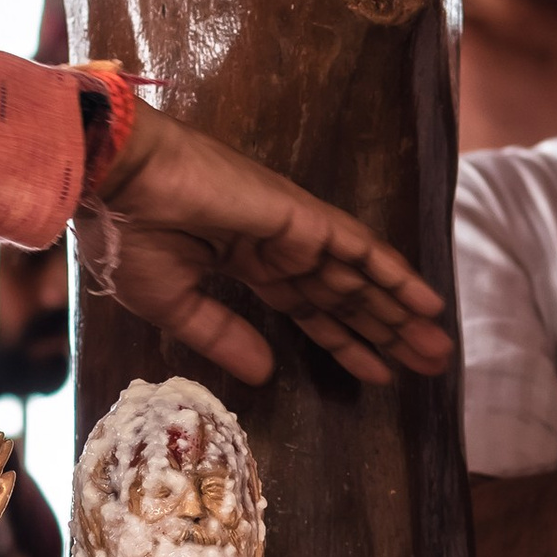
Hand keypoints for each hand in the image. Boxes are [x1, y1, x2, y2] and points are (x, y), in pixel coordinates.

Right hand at [78, 105, 452, 387]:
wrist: (117, 181)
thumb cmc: (128, 234)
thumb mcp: (173, 302)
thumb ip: (223, 337)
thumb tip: (264, 375)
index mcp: (242, 263)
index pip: (307, 309)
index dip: (342, 341)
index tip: (376, 374)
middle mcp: (277, 246)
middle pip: (343, 296)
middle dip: (385, 331)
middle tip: (430, 363)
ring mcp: (293, 229)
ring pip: (359, 276)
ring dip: (399, 310)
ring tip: (438, 344)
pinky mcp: (302, 216)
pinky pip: (358, 248)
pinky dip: (394, 272)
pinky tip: (425, 300)